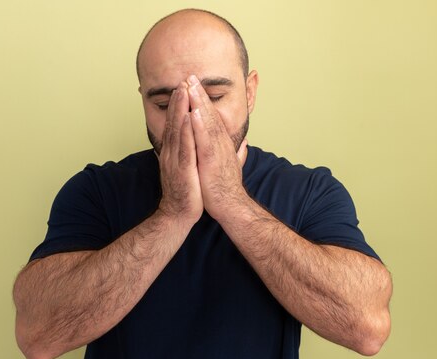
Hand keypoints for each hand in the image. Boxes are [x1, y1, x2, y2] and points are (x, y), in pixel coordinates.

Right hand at [157, 83, 203, 225]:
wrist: (178, 215)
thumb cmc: (186, 193)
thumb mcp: (187, 169)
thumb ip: (188, 154)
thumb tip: (190, 143)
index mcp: (174, 153)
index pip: (176, 125)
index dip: (179, 106)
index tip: (184, 87)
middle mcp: (171, 153)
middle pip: (174, 123)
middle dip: (178, 101)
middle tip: (182, 81)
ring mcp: (175, 161)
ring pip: (178, 131)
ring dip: (180, 110)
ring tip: (184, 92)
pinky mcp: (183, 170)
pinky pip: (185, 148)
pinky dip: (187, 132)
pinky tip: (190, 118)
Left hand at [186, 75, 248, 221]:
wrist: (230, 206)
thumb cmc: (227, 188)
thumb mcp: (231, 164)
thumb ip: (238, 152)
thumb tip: (245, 144)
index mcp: (221, 143)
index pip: (212, 117)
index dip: (204, 100)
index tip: (194, 84)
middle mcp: (221, 143)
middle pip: (210, 113)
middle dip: (200, 93)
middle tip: (190, 75)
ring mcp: (217, 150)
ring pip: (208, 121)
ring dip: (200, 102)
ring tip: (191, 85)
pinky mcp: (212, 160)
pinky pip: (205, 140)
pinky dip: (199, 125)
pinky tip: (194, 111)